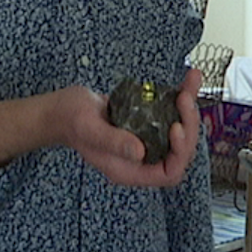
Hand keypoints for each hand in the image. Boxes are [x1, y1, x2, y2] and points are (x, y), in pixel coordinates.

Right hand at [53, 67, 203, 187]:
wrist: (61, 108)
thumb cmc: (69, 120)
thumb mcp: (89, 130)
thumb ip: (113, 142)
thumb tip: (140, 152)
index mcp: (129, 170)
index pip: (168, 173)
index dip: (180, 154)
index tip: (176, 127)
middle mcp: (142, 158)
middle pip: (180, 150)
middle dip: (189, 125)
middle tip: (183, 99)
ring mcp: (146, 139)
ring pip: (181, 129)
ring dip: (189, 107)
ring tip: (190, 81)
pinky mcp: (148, 122)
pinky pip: (172, 112)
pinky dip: (182, 95)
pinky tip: (188, 78)